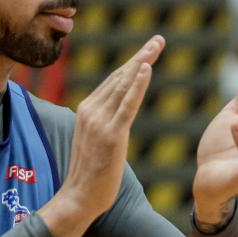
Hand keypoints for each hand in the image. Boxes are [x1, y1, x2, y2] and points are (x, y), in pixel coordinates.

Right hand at [38, 35, 162, 236]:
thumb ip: (105, 124)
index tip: (147, 50)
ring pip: (125, 85)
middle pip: (120, 77)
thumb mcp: (95, 141)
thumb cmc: (90, 175)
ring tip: (157, 46)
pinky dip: (137, 85)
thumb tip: (118, 117)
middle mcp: (91, 110)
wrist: (78, 197)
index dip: (132, 64)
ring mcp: (100, 121)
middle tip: (159, 40)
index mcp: (87, 110)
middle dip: (141, 56)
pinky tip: (146, 68)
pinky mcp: (112, 134)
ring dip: (142, 62)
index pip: (113, 81)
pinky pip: (127, 105)